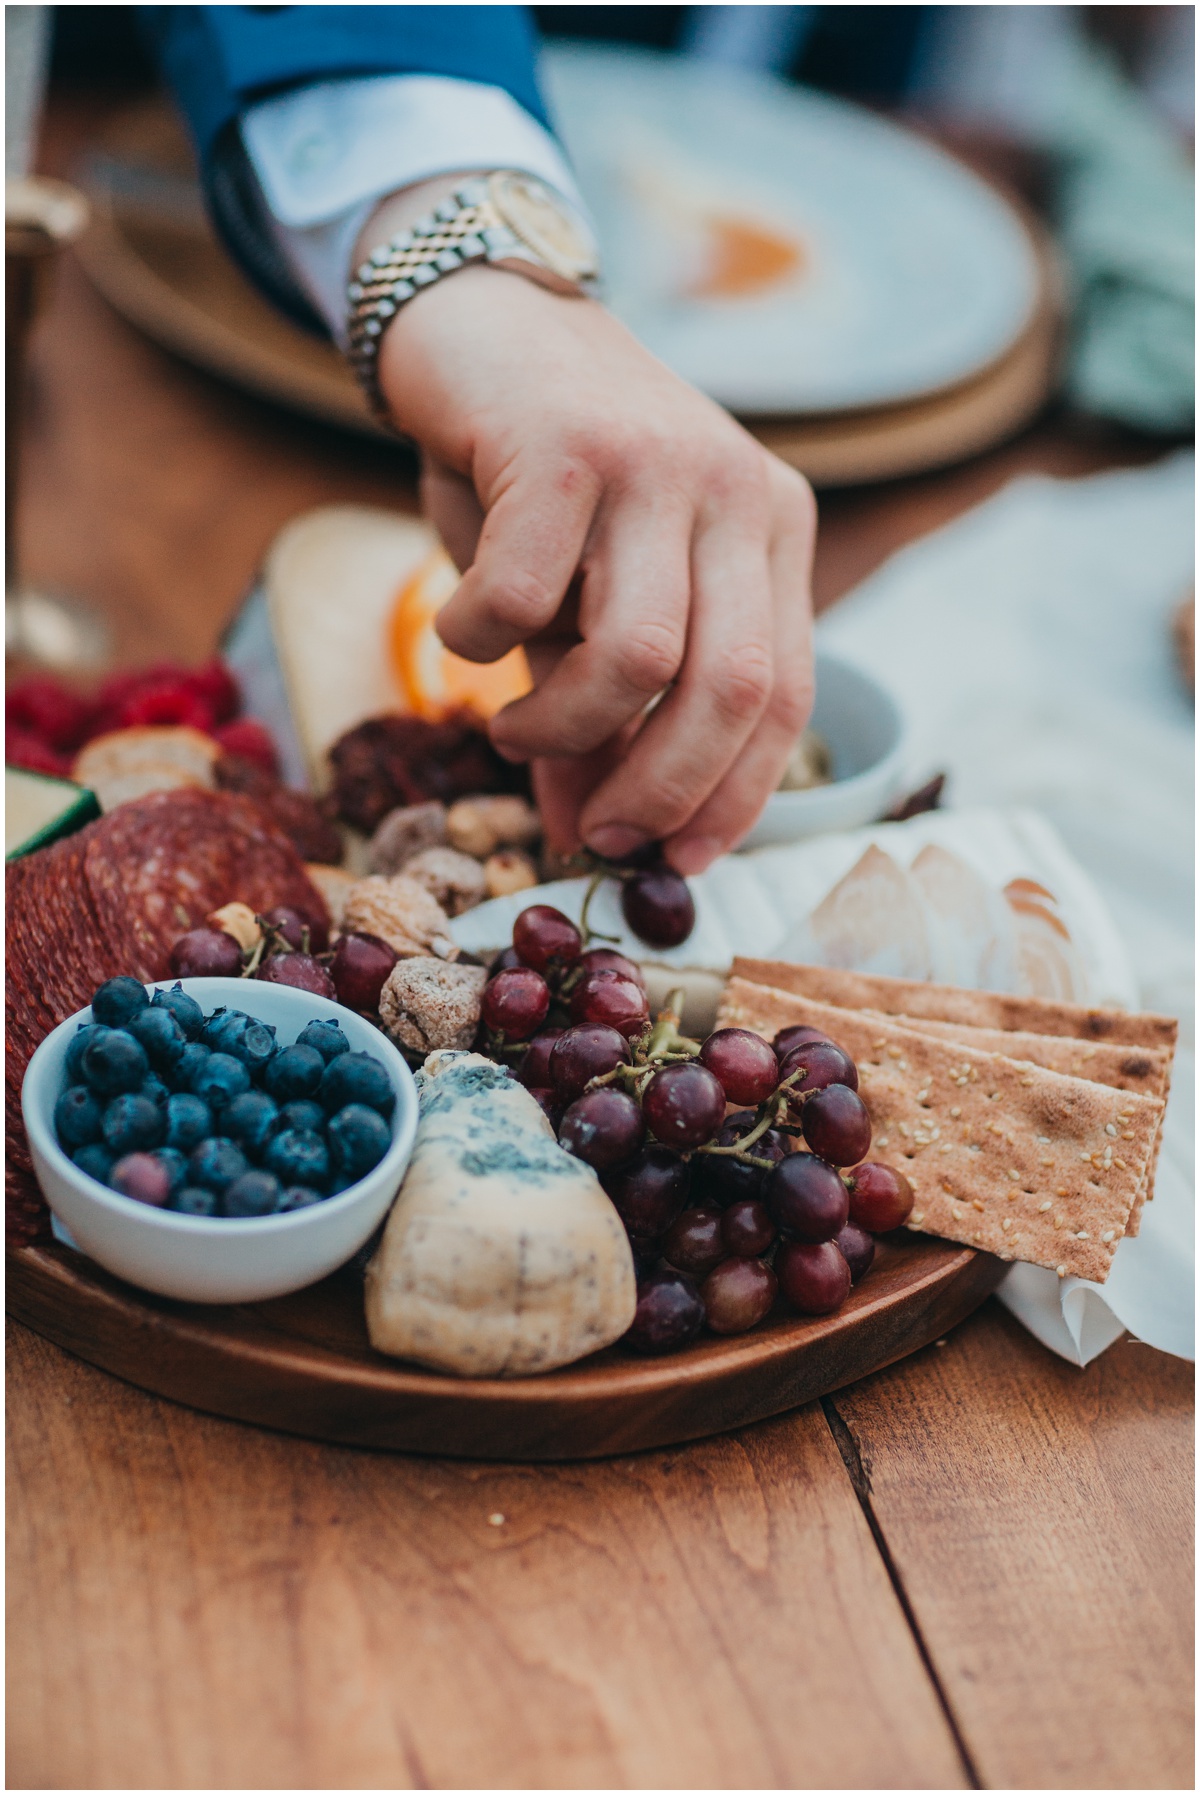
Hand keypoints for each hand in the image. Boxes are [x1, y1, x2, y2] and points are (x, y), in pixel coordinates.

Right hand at [370, 205, 815, 874]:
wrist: (479, 320)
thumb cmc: (541, 482)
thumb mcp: (590, 603)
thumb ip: (602, 716)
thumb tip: (588, 841)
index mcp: (771, 530)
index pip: (785, 697)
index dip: (734, 798)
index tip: (672, 862)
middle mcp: (737, 491)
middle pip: (730, 690)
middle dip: (659, 790)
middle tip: (594, 831)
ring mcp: (658, 461)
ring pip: (638, 657)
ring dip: (561, 728)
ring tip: (513, 732)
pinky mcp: (567, 442)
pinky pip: (524, 598)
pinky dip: (478, 643)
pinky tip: (461, 632)